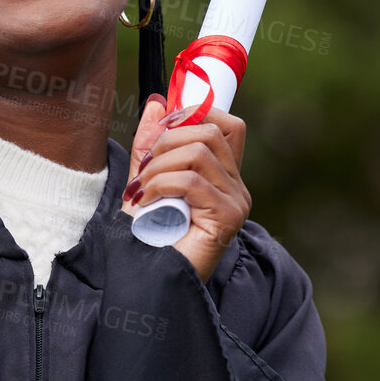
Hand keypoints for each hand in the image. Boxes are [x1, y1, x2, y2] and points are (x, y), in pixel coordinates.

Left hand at [122, 94, 250, 283]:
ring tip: (142, 189)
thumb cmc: (149, 234)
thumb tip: (157, 103)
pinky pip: (193, 181)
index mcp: (223, 174)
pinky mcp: (228, 217)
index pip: (228, 125)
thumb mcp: (146, 178)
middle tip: (144, 168)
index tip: (161, 128)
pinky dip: (161, 184)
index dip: (196, 114)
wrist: (148, 278)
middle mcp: (237, 186)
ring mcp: (237, 202)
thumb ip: (152, 144)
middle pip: (210, 131)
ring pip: (199, 152)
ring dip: (160, 165)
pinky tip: (147, 201)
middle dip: (167, 140)